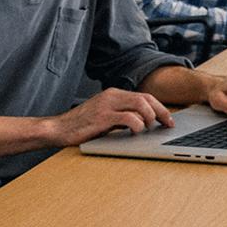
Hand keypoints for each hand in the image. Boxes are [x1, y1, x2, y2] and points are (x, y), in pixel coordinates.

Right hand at [47, 88, 172, 145]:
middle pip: (146, 99)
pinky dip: (137, 124)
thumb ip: (122, 116)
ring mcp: (107, 105)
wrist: (58, 129)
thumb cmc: (81, 126)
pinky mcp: (102, 117)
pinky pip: (127, 117)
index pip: (144, 96)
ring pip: (139, 104)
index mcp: (114, 94)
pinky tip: (137, 131)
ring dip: (150, 117)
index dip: (160, 107)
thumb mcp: (105, 117)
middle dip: (161, 111)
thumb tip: (144, 123)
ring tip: (150, 128)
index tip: (168, 119)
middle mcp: (112, 96)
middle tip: (168, 124)